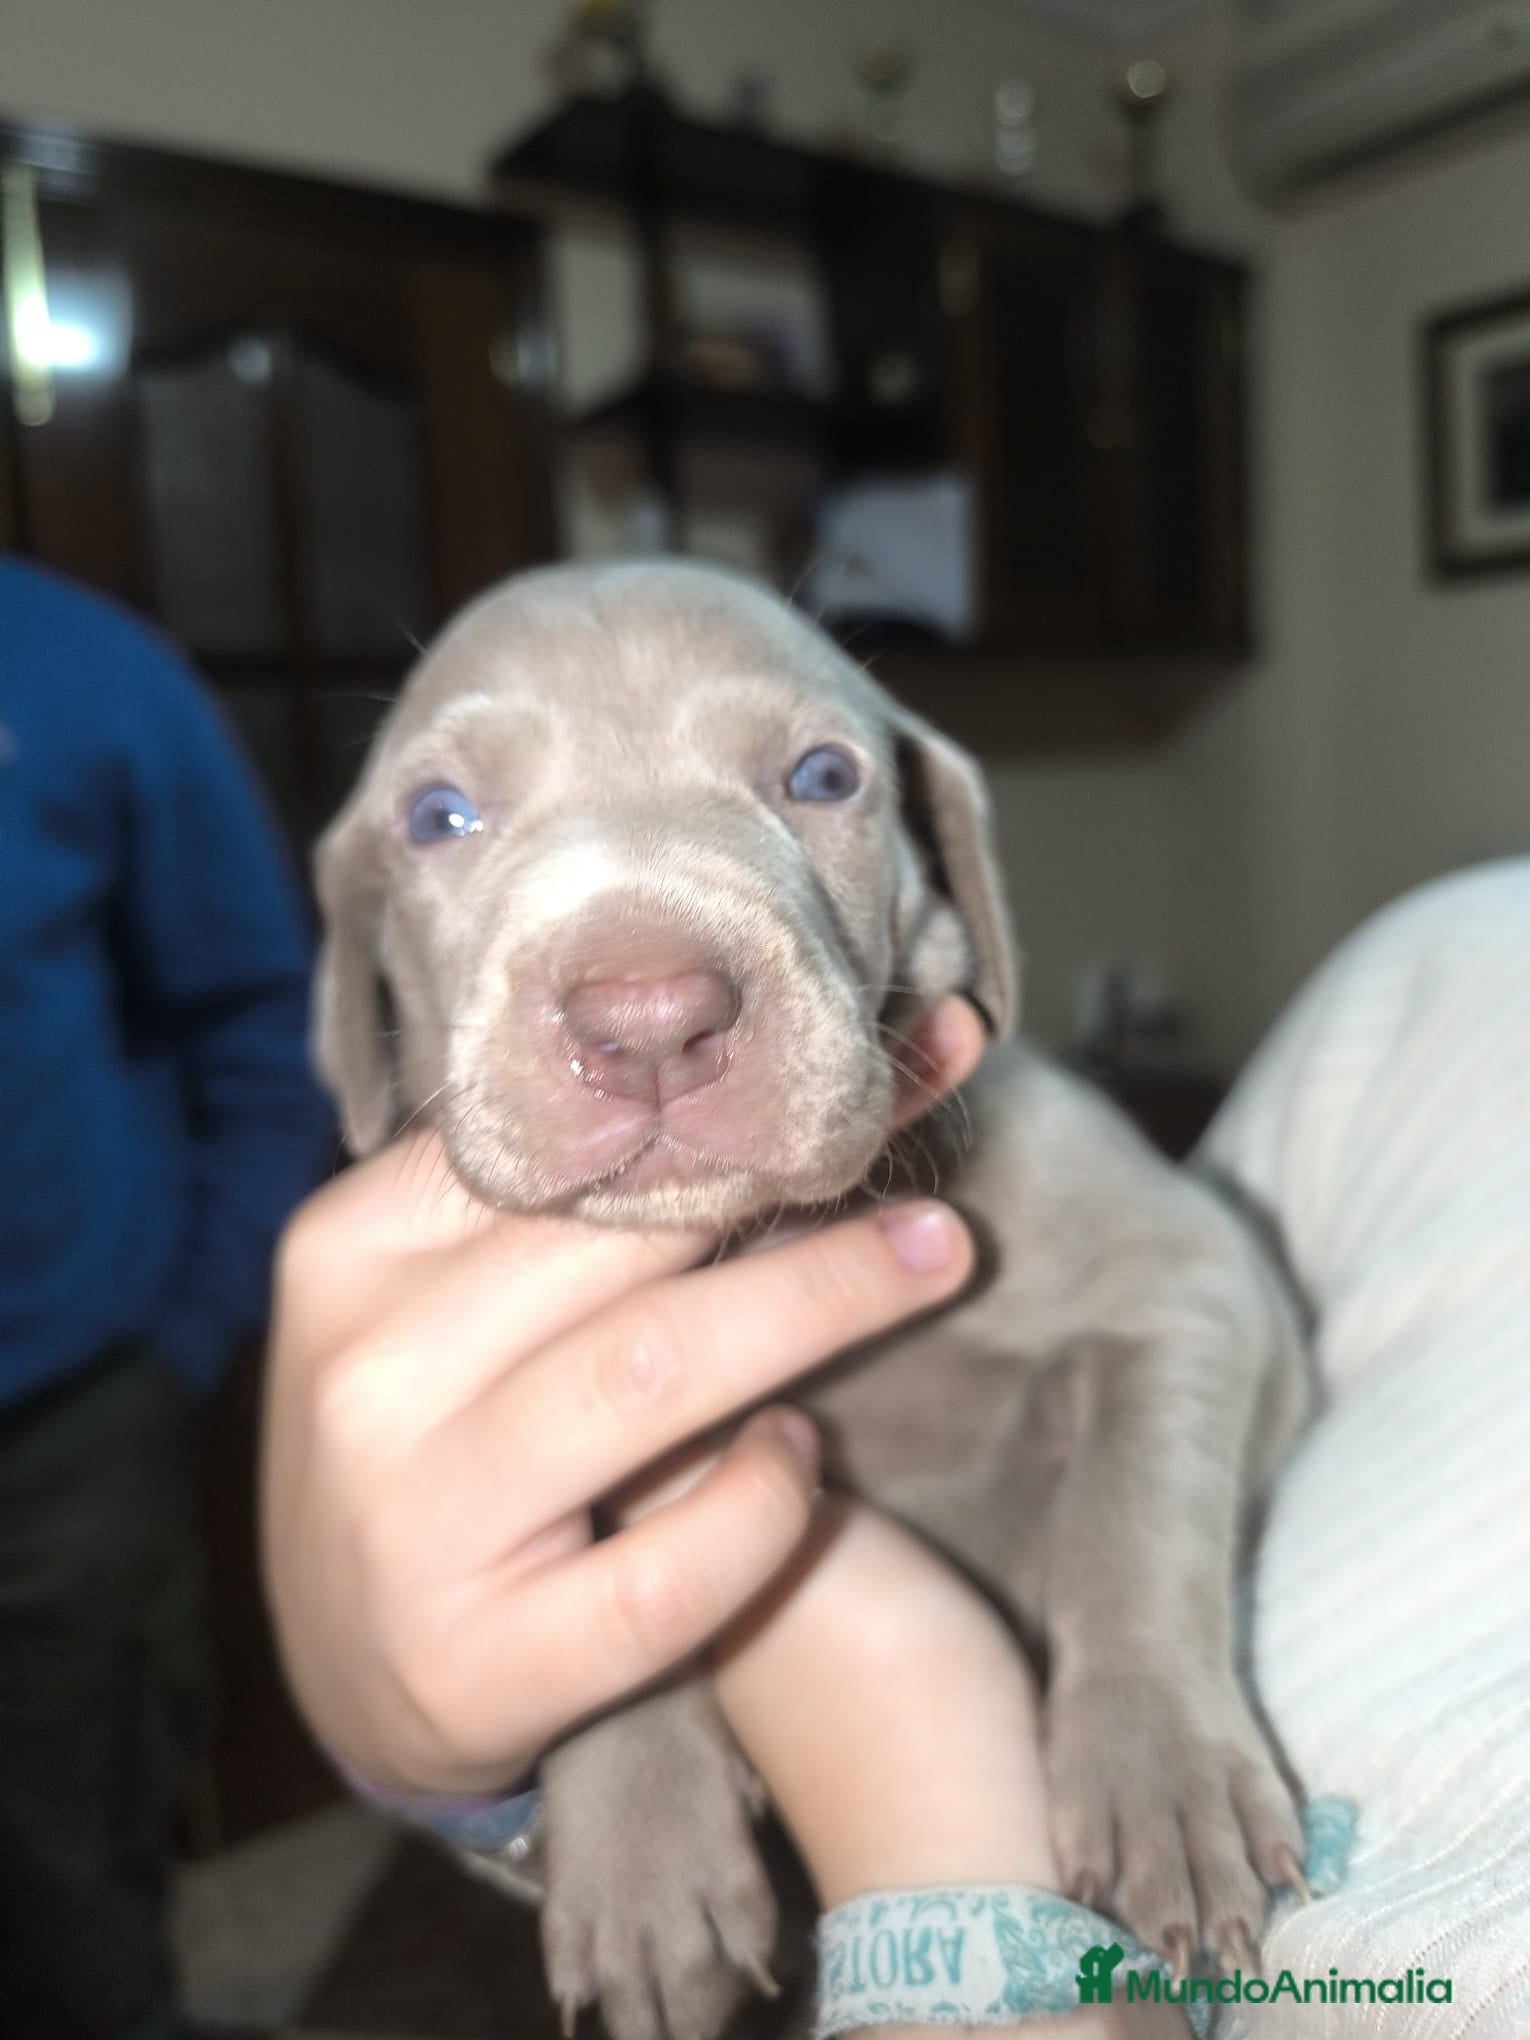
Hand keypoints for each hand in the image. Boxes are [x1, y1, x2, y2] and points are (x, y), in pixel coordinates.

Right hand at [261, 997, 983, 1798]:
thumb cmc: (431, 1439)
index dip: (715, 1089)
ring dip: (824, 1297)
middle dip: (794, 1174)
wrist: (349, 1669)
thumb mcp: (443, 1299)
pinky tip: (799, 1458)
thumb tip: (750, 1067)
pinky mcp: (483, 1661)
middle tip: (918, 1124)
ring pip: (659, 1371)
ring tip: (936, 1253)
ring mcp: (418, 1523)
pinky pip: (672, 1569)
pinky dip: (764, 1502)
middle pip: (623, 1240)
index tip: (844, 1052)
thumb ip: (550, 1208)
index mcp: (351, 1252)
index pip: (556, 1134)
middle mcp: (370, 1375)